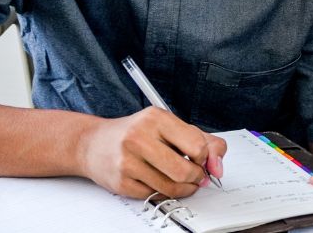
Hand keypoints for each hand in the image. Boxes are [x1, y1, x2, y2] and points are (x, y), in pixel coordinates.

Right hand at [76, 106, 226, 198]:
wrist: (94, 143)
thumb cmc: (137, 133)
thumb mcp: (171, 126)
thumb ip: (204, 141)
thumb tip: (218, 166)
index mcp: (157, 118)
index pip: (197, 146)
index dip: (205, 159)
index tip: (203, 161)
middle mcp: (139, 138)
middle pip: (184, 170)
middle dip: (197, 178)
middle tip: (197, 177)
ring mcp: (127, 161)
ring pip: (171, 187)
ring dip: (184, 189)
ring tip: (183, 181)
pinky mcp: (120, 182)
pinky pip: (154, 195)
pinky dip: (164, 193)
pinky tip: (160, 182)